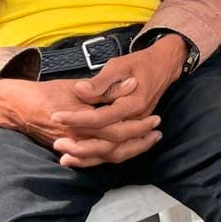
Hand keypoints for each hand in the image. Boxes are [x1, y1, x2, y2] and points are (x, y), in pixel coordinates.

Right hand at [0, 75, 160, 167]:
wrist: (19, 106)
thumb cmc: (49, 92)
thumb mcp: (78, 85)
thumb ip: (106, 87)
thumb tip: (132, 83)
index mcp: (82, 122)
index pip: (116, 131)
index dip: (138, 127)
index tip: (155, 121)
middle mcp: (78, 140)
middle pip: (115, 149)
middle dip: (139, 143)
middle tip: (157, 133)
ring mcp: (74, 147)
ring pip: (106, 157)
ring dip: (130, 151)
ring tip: (148, 141)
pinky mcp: (72, 150)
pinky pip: (95, 159)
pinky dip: (112, 157)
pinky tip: (125, 151)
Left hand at [49, 35, 187, 166]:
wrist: (164, 66)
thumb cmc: (140, 63)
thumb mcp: (119, 65)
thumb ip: (100, 82)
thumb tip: (80, 91)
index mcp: (133, 104)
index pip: (100, 118)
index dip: (77, 119)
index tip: (56, 116)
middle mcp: (137, 120)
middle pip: (108, 141)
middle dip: (81, 145)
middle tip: (57, 143)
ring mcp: (137, 127)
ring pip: (115, 152)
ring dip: (90, 157)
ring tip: (65, 158)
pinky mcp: (135, 130)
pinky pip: (118, 150)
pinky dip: (100, 157)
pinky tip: (82, 158)